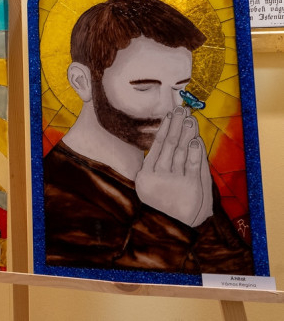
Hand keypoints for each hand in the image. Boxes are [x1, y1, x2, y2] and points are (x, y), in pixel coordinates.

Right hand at [136, 106, 213, 226]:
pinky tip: (194, 139)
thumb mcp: (148, 188)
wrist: (170, 231)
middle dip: (176, 125)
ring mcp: (173, 182)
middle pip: (168, 145)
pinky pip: (192, 165)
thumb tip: (160, 143)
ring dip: (185, 133)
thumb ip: (152, 167)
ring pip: (180, 152)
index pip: (156, 146)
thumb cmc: (159, 207)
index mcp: (145, 176)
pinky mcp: (190, 188)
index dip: (164, 129)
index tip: (170, 114)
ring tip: (189, 118)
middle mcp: (158, 177)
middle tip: (181, 109)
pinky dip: (194, 152)